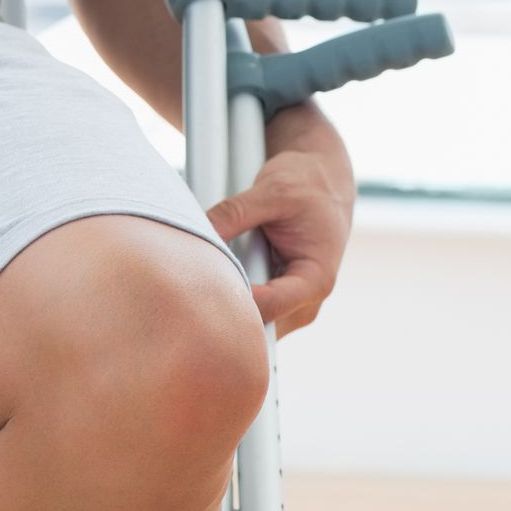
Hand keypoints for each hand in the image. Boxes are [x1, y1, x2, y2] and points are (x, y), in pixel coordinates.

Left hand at [206, 120, 354, 334]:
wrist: (322, 184)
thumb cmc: (306, 187)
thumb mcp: (271, 192)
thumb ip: (233, 213)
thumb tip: (196, 233)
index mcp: (316, 279)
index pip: (270, 308)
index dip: (232, 301)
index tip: (198, 285)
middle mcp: (307, 302)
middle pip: (258, 326)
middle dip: (223, 311)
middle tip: (188, 287)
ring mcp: (291, 308)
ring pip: (249, 327)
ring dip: (223, 308)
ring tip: (198, 278)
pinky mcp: (276, 304)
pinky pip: (247, 314)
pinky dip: (226, 301)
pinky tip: (210, 279)